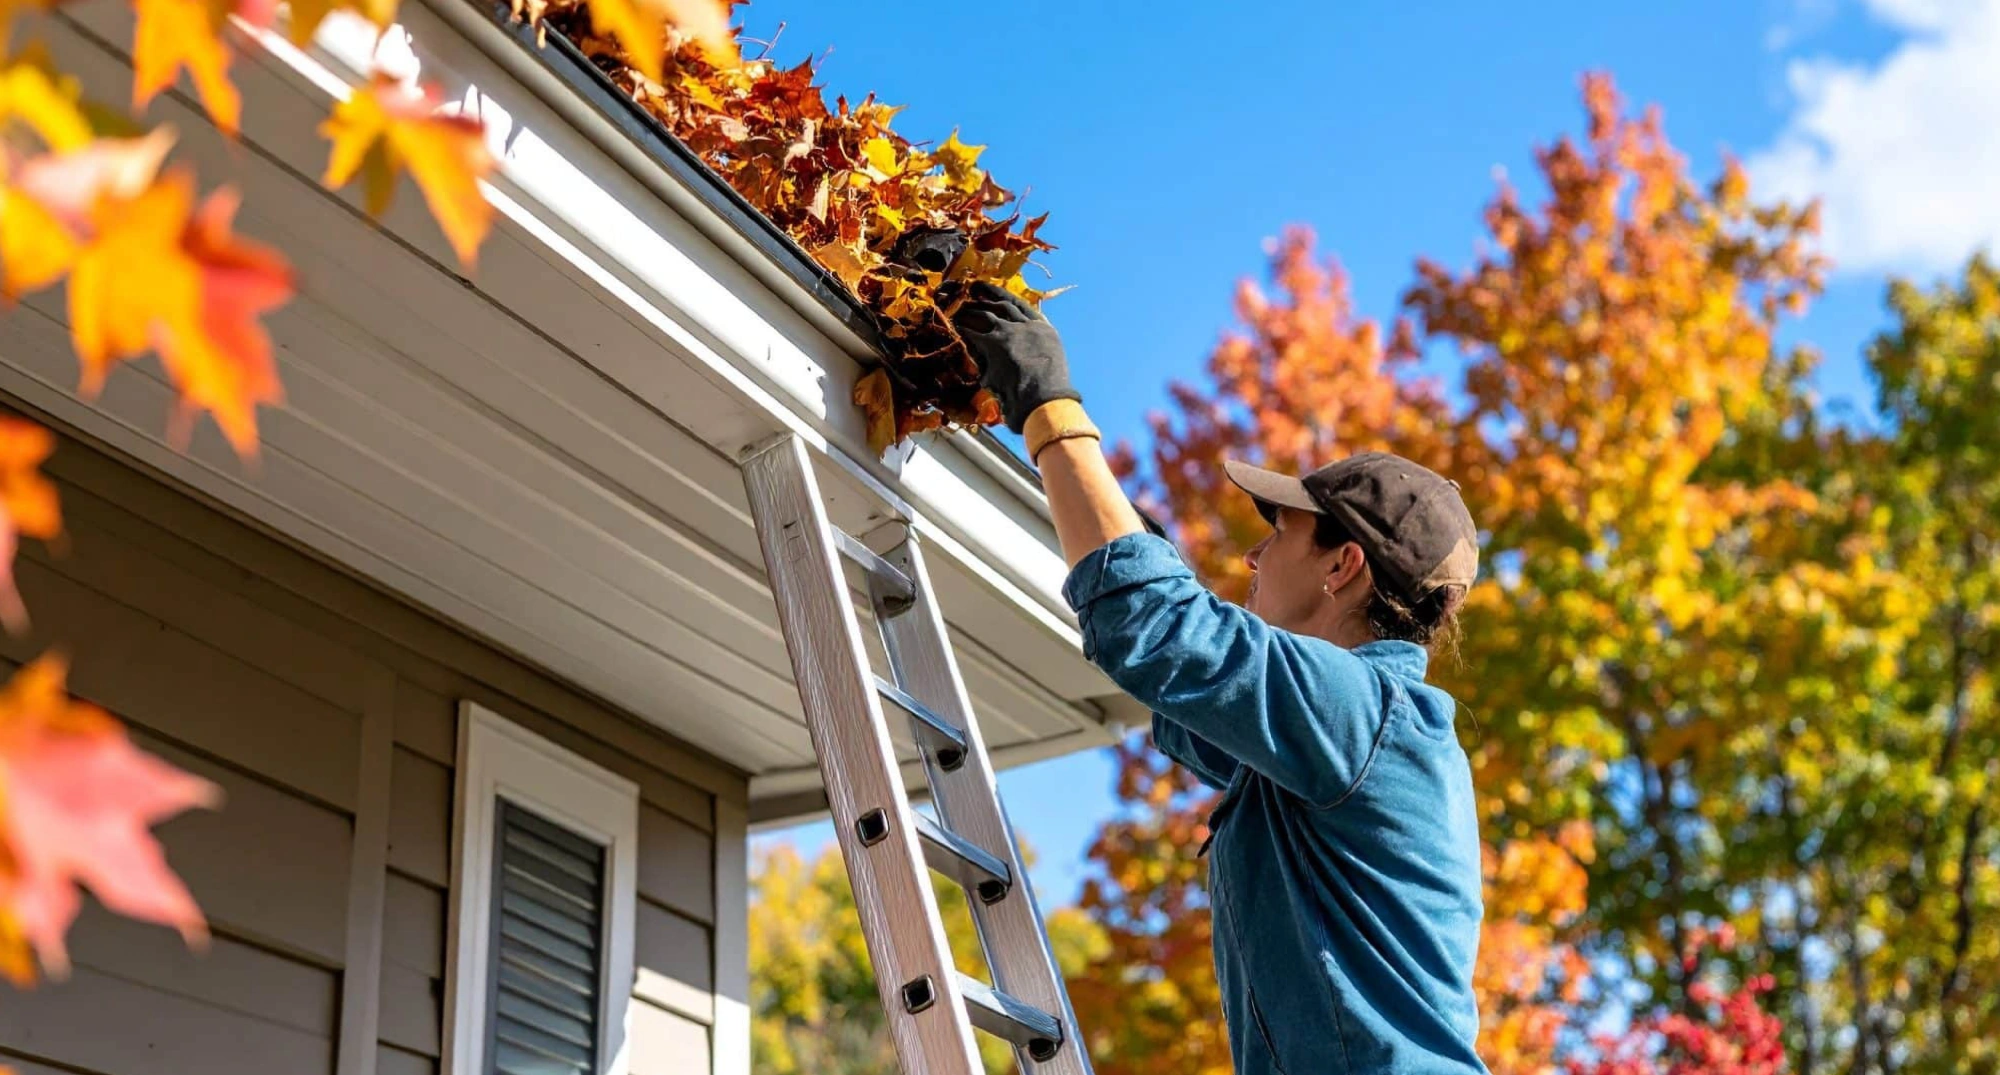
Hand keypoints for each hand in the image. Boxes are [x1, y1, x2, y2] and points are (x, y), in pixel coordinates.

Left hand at [951, 281, 1079, 432]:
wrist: (1043, 397)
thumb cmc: (1050, 391)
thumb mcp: (1050, 365)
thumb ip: (1035, 354)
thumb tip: (1020, 359)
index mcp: (1044, 330)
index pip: (1022, 307)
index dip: (1006, 297)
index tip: (995, 291)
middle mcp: (1026, 326)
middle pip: (1002, 305)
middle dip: (986, 296)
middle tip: (973, 289)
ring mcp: (1009, 332)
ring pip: (986, 314)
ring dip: (972, 310)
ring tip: (960, 307)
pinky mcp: (992, 344)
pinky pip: (972, 332)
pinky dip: (963, 329)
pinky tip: (955, 327)